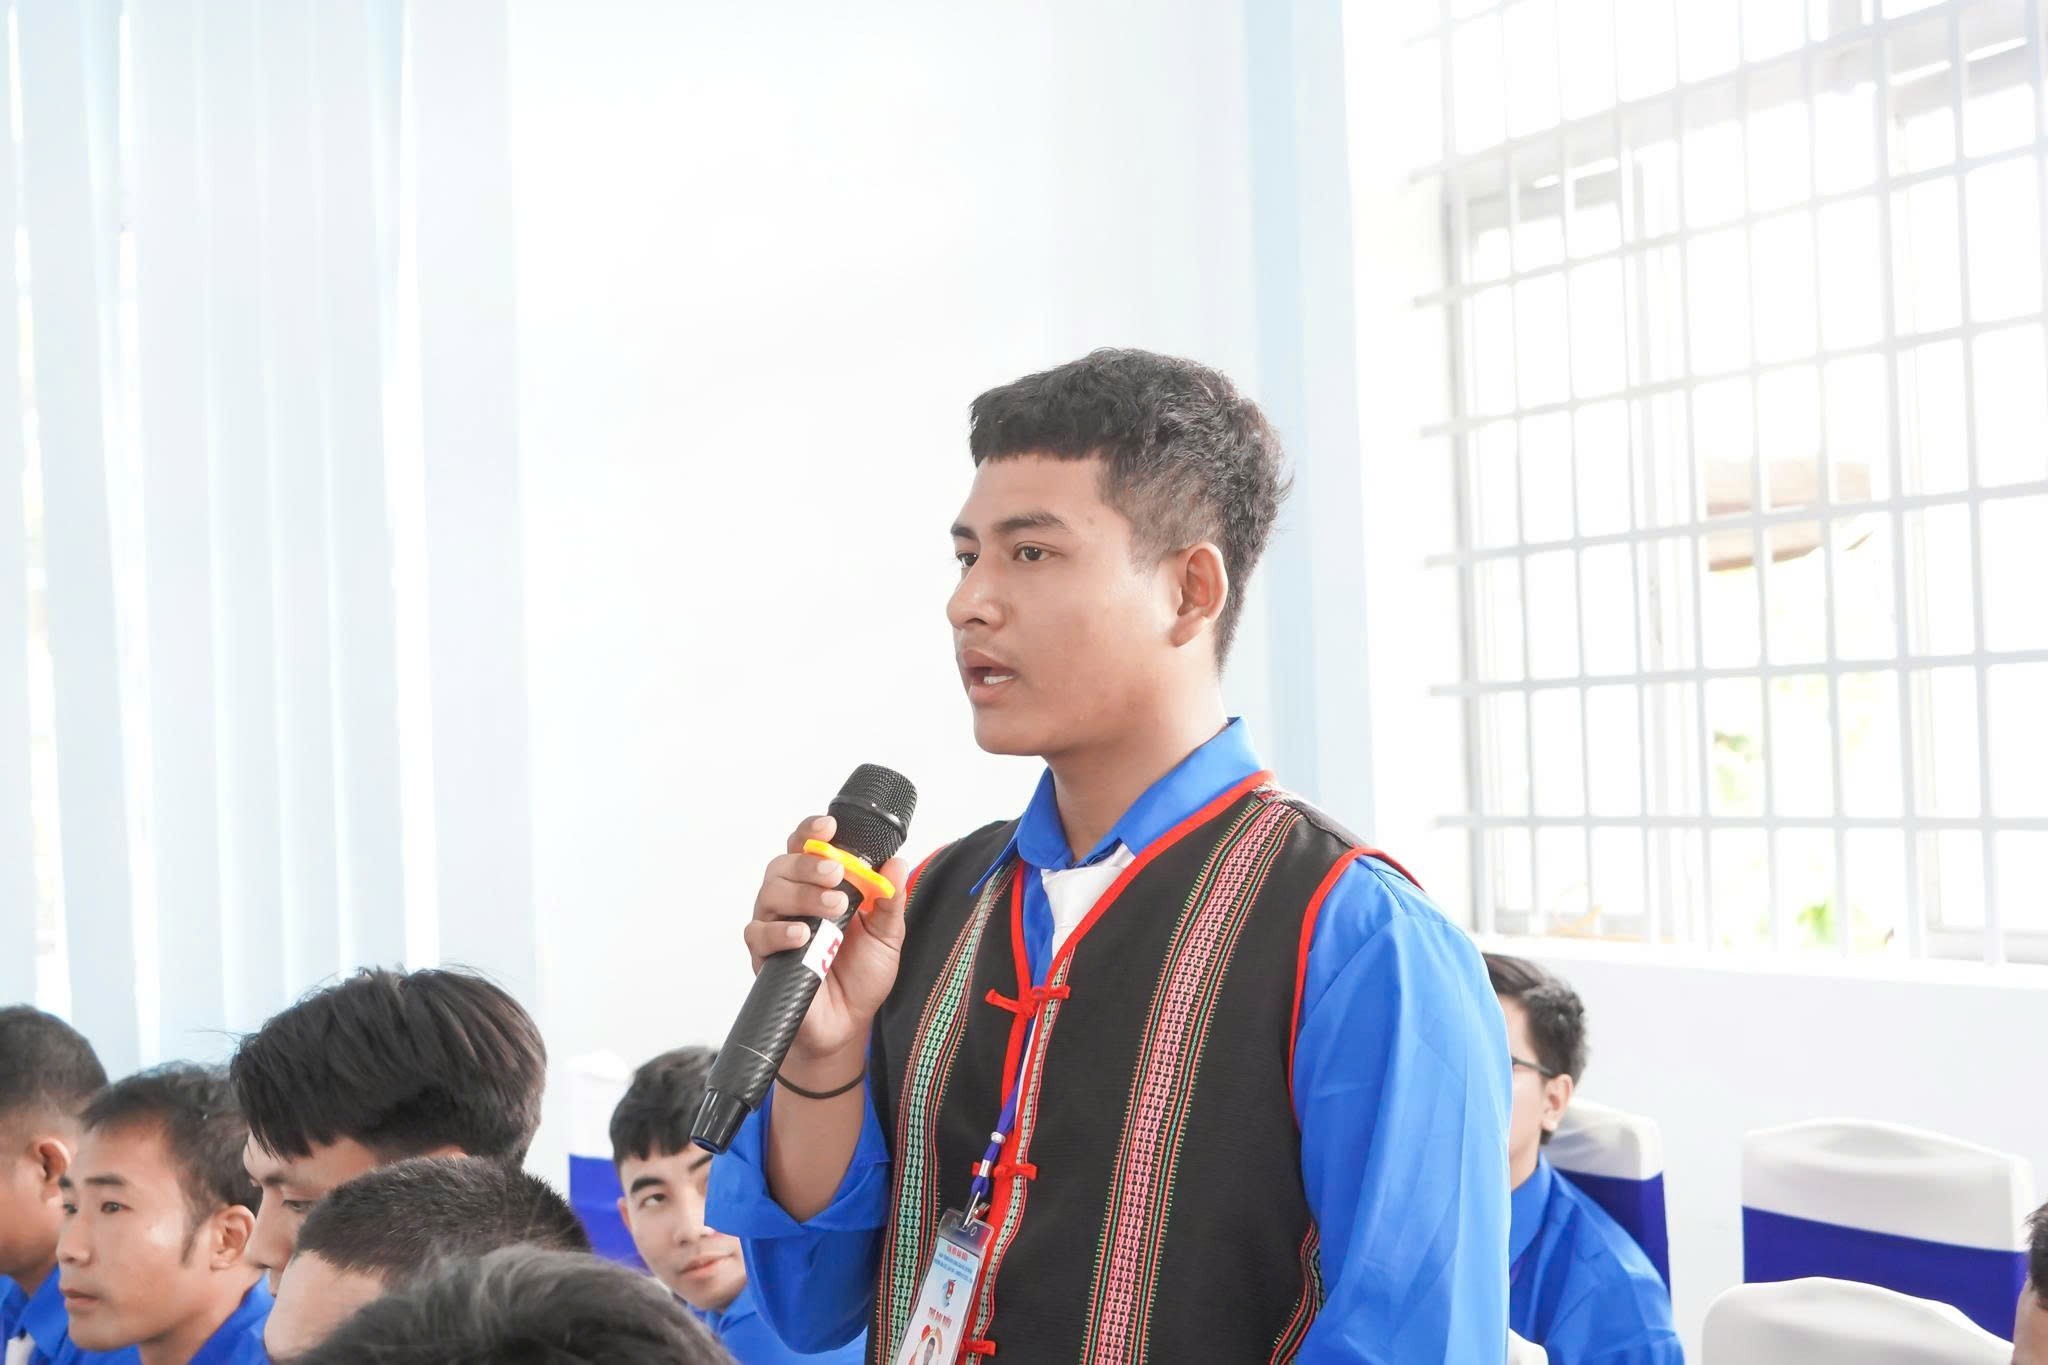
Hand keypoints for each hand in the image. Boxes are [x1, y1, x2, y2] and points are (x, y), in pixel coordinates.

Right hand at [741, 814, 909, 1074]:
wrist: (847, 1024)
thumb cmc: (862, 975)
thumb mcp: (887, 936)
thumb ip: (891, 900)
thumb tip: (896, 864)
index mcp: (820, 887)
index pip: (807, 847)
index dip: (812, 832)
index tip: (830, 827)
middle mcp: (792, 901)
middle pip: (784, 864)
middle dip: (809, 864)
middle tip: (836, 874)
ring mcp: (775, 926)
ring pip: (770, 893)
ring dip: (802, 895)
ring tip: (833, 908)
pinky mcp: (764, 956)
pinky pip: (758, 933)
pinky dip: (780, 931)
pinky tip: (802, 935)